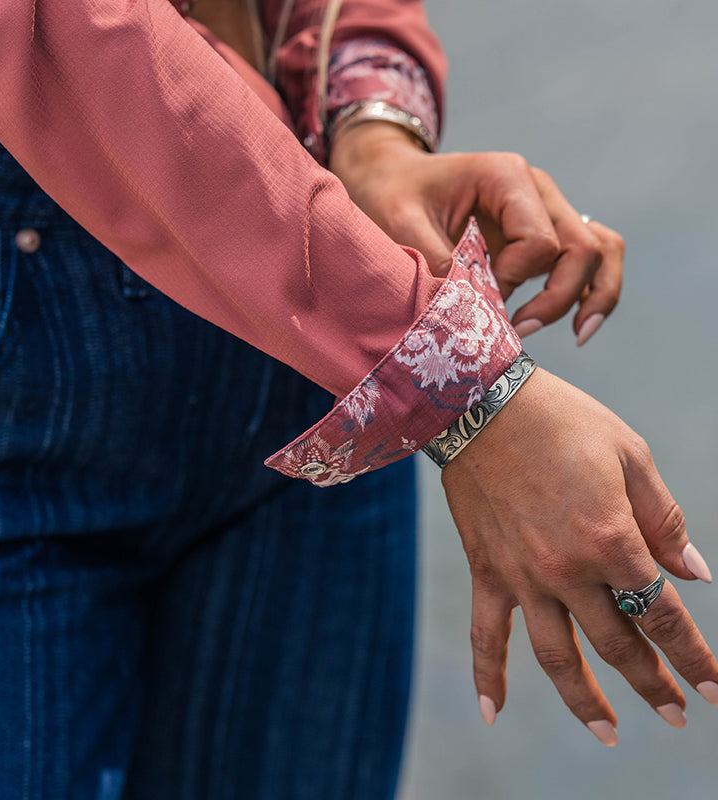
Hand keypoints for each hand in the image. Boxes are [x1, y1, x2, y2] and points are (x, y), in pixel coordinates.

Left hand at [329, 123, 623, 344]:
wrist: (393, 178)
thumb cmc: (394, 194)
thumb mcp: (399, 220)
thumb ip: (433, 257)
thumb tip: (470, 306)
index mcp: (506, 177)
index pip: (540, 240)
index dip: (516, 277)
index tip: (481, 291)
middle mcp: (537, 190)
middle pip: (582, 247)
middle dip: (557, 298)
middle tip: (518, 330)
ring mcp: (546, 208)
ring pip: (600, 248)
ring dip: (593, 296)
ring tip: (579, 334)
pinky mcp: (544, 230)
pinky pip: (589, 256)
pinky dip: (591, 290)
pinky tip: (578, 325)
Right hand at [441, 368, 716, 743]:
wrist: (483, 406)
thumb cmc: (563, 422)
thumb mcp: (630, 455)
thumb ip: (662, 520)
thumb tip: (694, 575)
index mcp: (611, 540)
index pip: (662, 614)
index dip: (694, 656)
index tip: (716, 688)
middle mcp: (567, 570)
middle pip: (618, 644)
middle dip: (654, 683)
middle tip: (677, 713)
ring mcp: (522, 576)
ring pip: (557, 656)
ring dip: (586, 701)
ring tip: (608, 734)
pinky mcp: (487, 570)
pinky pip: (484, 633)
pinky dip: (487, 675)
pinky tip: (492, 712)